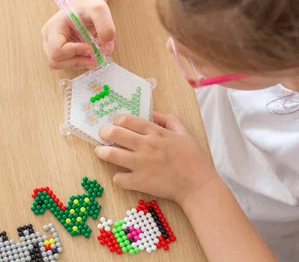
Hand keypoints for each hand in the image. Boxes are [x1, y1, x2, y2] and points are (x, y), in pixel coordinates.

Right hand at [41, 0, 115, 69]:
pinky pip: (64, 63)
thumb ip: (106, 28)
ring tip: (92, 57)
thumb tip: (107, 50)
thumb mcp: (100, 11)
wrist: (86, 4)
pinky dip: (78, 62)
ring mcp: (50, 45)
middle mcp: (48, 37)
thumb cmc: (89, 5)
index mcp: (54, 26)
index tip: (91, 48)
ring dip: (77, 63)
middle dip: (76, 61)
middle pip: (55, 60)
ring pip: (58, 64)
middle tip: (94, 58)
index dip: (75, 52)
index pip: (58, 49)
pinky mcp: (58, 50)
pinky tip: (88, 55)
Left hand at [95, 112, 217, 203]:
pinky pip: (119, 178)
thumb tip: (154, 113)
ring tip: (101, 152)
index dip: (116, 120)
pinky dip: (118, 177)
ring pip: (111, 154)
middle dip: (104, 132)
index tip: (114, 122)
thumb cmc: (193, 158)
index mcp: (155, 132)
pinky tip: (121, 176)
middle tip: (102, 134)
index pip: (128, 120)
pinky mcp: (139, 182)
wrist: (197, 185)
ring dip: (102, 152)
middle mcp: (145, 145)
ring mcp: (141, 164)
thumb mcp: (184, 132)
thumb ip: (169, 119)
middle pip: (115, 133)